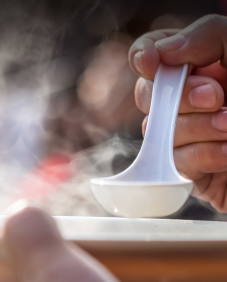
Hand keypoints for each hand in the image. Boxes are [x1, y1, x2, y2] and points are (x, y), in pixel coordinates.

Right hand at [129, 15, 226, 211]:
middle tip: (215, 97)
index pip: (153, 53)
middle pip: (148, 94)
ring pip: (157, 130)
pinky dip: (203, 155)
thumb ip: (209, 37)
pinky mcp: (191, 168)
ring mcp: (186, 135)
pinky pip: (174, 160)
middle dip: (177, 96)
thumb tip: (161, 51)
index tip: (152, 61)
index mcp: (202, 66)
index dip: (144, 55)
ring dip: (197, 127)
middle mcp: (189, 99)